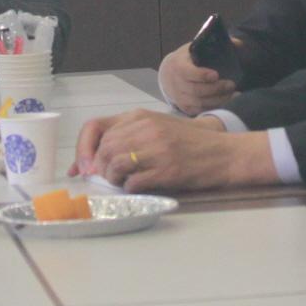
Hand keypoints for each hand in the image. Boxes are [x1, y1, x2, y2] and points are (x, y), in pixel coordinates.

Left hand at [73, 109, 274, 192]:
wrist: (223, 152)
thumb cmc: (188, 142)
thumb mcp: (156, 126)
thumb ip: (126, 136)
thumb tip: (89, 161)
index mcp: (139, 116)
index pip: (94, 127)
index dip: (82, 149)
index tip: (83, 167)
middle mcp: (145, 128)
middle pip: (103, 149)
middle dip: (99, 169)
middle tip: (107, 179)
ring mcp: (157, 149)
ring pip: (114, 165)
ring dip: (113, 179)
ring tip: (123, 182)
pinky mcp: (166, 170)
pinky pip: (133, 182)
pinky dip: (130, 189)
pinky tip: (139, 187)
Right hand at [158, 42, 236, 113]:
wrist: (168, 75)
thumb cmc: (186, 60)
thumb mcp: (193, 48)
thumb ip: (211, 46)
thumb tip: (236, 43)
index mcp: (178, 66)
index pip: (188, 72)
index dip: (202, 75)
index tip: (216, 75)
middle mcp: (176, 83)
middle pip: (196, 90)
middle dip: (216, 89)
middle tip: (231, 84)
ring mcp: (179, 97)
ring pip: (200, 103)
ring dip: (218, 100)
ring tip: (233, 94)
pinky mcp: (185, 108)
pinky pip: (200, 110)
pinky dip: (214, 107)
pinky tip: (225, 101)